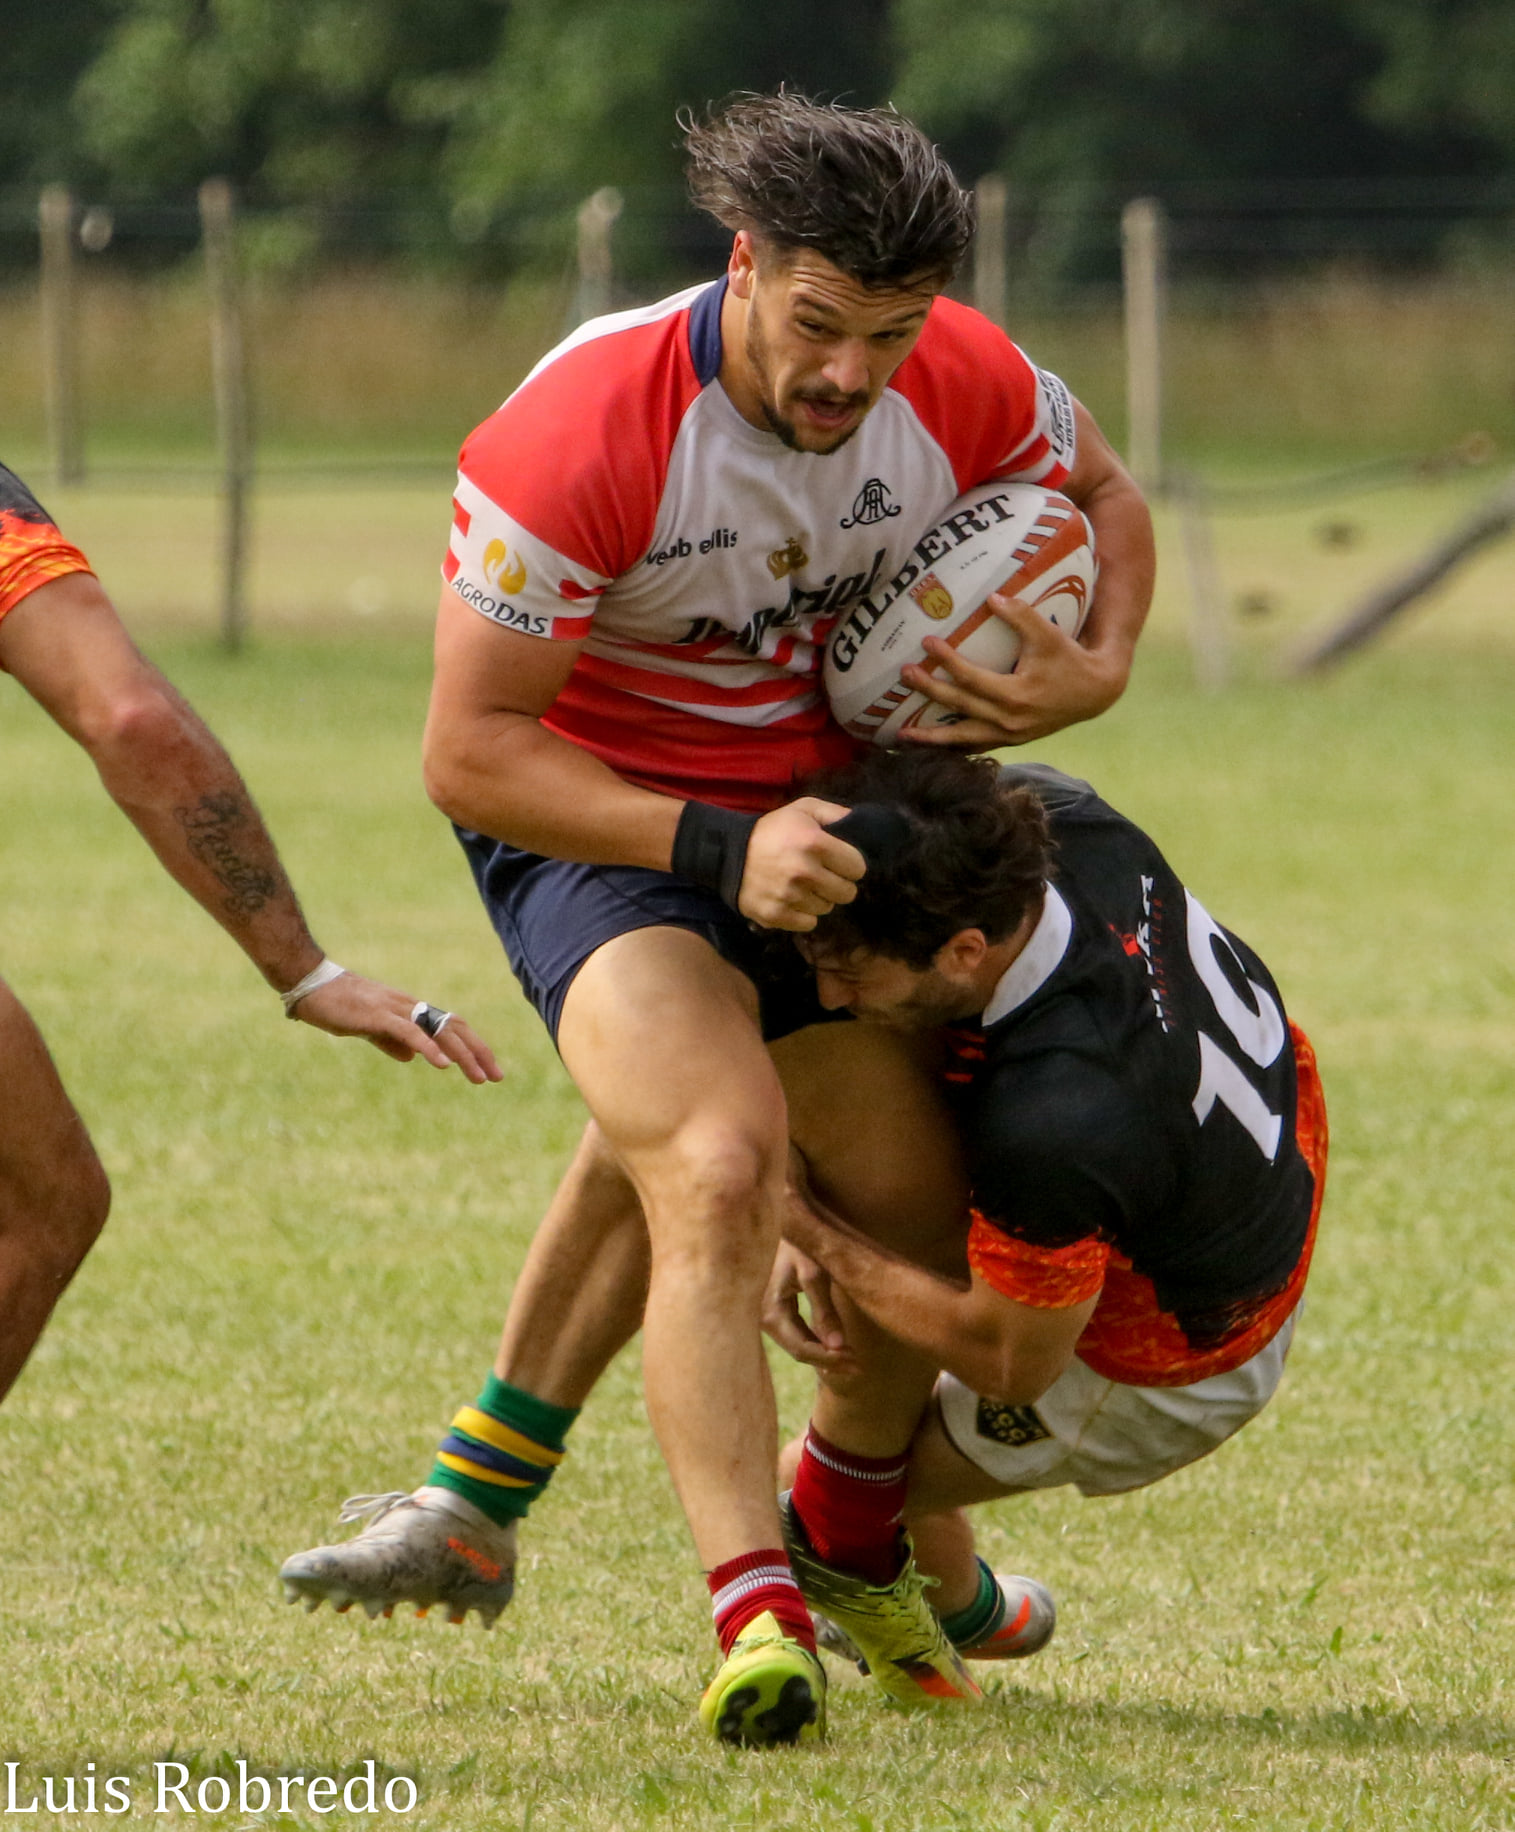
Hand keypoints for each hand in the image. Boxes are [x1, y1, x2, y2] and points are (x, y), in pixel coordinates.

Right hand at [291, 973, 502, 1083]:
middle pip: (454, 1028)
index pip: (450, 1027)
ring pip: (439, 1031)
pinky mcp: (379, 1015)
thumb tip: (411, 1057)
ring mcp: (396, 1009)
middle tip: (497, 1077)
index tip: (488, 1070)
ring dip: (462, 1055)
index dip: (472, 1046)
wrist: (310, 984)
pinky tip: (442, 1064)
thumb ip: (391, 1041)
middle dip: (478, 1052)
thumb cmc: (338, 1005)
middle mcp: (409, 1006)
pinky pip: (410, 1032)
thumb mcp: (370, 1029)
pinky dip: (429, 1048)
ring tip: (479, 1077)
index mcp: (409, 1010)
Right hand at [737, 797, 864, 930]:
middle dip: (839, 884)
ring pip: (827, 908)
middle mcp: (804, 872)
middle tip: (824, 876)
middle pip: (847, 893)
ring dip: (820, 899)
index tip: (840, 862)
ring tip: (804, 886)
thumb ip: (835, 813)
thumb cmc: (772, 831)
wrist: (728, 854)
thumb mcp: (803, 809)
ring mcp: (789, 896)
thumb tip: (859, 823)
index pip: (857, 868)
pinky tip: (793, 900)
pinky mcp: (776, 915)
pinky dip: (804, 914)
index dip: (851, 865)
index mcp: (814, 843)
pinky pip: (808, 923)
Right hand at [763, 1240, 853, 1370]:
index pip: (802, 1348)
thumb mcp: (813, 1273)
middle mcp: (762, 1319)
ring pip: (796, 1343)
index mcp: (771, 1311)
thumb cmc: (796, 1244)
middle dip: (829, 1360)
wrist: (777, 1224)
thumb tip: (837, 1347)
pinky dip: (815, 1340)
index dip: (830, 1359)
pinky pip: (794, 1333)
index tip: (856, 1363)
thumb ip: (824, 1310)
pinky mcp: (772, 1310)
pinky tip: (833, 1345)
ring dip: (824, 1352)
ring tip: (852, 1358)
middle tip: (860, 1367)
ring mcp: (764, 1316)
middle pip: (798, 1350)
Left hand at [902, 594, 1131, 747]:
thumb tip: (991, 597)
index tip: (927, 644)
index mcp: (1016, 695)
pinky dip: (953, 748)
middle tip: (904, 675)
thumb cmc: (1070, 660)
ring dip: (931, 739)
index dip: (947, 661)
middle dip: (929, 691)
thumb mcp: (1049, 635)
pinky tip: (932, 746)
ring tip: (901, 736)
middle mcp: (1008, 720)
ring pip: (962, 739)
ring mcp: (1009, 735)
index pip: (971, 679)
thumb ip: (1021, 615)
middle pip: (959, 707)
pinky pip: (976, 746)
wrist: (1095, 693)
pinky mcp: (1011, 741)